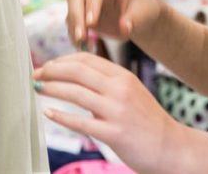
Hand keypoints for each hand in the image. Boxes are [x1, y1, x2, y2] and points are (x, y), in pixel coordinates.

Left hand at [34, 53, 184, 173]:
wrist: (171, 147)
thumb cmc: (147, 121)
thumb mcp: (130, 93)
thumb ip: (106, 84)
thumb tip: (75, 80)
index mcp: (122, 76)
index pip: (86, 59)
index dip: (62, 60)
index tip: (47, 65)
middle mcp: (119, 89)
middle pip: (78, 71)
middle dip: (52, 70)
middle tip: (35, 73)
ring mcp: (117, 111)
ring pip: (76, 93)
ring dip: (52, 89)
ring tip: (36, 88)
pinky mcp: (115, 133)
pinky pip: (82, 123)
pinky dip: (62, 117)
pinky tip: (48, 113)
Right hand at [65, 0, 162, 46]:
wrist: (137, 17)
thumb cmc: (142, 12)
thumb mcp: (143, 15)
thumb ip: (134, 20)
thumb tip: (124, 27)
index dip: (92, 6)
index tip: (92, 24)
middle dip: (76, 17)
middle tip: (81, 37)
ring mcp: (84, 1)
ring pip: (71, 11)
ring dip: (74, 29)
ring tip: (82, 46)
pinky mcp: (80, 15)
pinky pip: (71, 24)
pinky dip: (74, 36)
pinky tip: (82, 47)